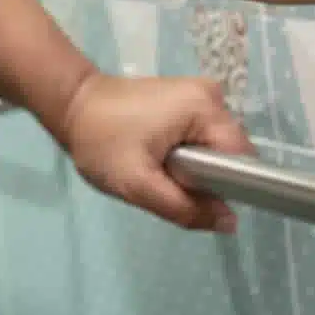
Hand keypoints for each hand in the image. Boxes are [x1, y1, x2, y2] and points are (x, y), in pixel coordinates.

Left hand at [61, 72, 254, 232]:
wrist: (74, 105)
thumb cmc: (102, 142)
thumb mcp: (139, 185)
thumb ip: (185, 208)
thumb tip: (230, 222)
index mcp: (204, 107)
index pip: (240, 156)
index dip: (228, 185)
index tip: (199, 200)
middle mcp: (212, 94)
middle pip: (230, 150)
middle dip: (208, 176)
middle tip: (169, 184)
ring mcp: (200, 92)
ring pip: (217, 145)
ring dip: (198, 165)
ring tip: (163, 170)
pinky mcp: (189, 96)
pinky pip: (204, 134)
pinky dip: (190, 151)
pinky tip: (163, 156)